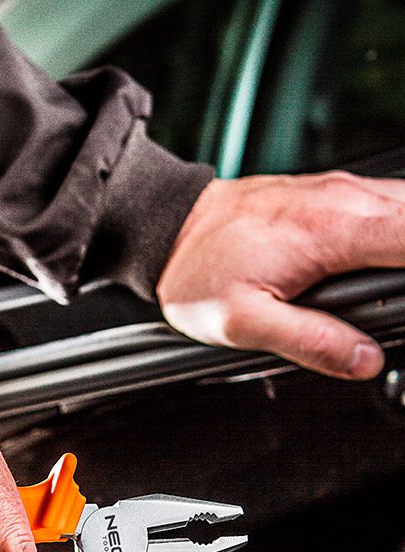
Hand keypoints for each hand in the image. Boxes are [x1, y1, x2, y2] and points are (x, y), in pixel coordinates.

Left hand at [157, 171, 404, 378]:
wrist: (169, 227)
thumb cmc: (198, 269)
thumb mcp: (243, 323)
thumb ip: (311, 342)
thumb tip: (365, 360)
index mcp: (329, 230)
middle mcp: (344, 200)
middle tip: (394, 308)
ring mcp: (341, 191)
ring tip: (390, 296)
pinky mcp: (334, 194)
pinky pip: (389, 208)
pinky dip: (398, 235)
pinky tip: (383, 270)